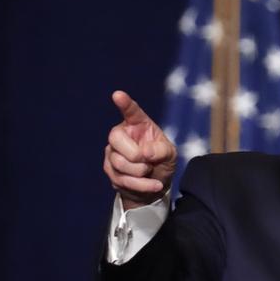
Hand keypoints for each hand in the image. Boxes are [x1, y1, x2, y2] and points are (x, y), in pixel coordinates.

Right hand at [104, 90, 176, 207]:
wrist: (154, 185)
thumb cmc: (161, 163)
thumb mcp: (170, 155)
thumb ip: (161, 150)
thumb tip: (145, 153)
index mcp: (138, 124)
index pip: (131, 111)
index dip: (125, 103)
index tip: (118, 95)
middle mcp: (121, 134)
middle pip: (116, 138)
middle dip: (135, 155)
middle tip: (148, 163)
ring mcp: (112, 152)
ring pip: (118, 162)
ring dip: (140, 172)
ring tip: (150, 172)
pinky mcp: (109, 169)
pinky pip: (121, 179)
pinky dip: (141, 185)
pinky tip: (154, 185)